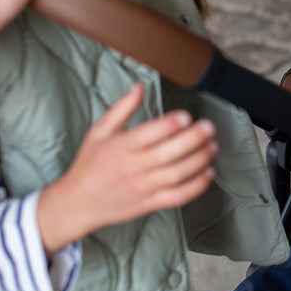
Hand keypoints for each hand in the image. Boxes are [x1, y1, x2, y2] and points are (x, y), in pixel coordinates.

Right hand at [37, 83, 216, 254]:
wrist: (77, 203)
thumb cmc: (90, 163)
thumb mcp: (100, 131)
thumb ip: (121, 108)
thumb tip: (139, 86)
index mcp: (121, 147)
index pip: (149, 134)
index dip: (170, 125)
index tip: (186, 116)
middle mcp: (133, 167)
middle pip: (169, 153)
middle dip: (193, 139)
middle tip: (209, 127)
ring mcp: (143, 188)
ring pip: (177, 174)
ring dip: (199, 160)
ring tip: (213, 146)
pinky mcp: (149, 204)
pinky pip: (177, 197)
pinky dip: (196, 186)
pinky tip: (209, 173)